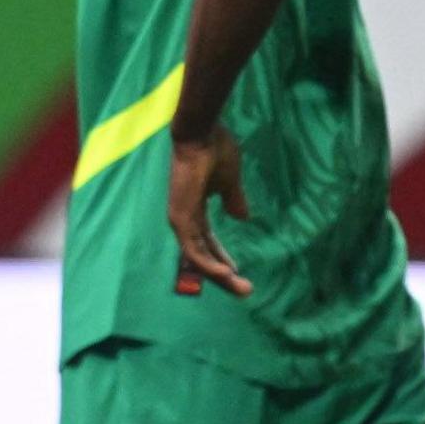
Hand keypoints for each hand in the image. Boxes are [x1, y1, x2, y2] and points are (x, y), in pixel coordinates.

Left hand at [168, 126, 253, 298]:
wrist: (201, 133)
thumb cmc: (215, 150)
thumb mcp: (231, 180)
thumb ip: (235, 200)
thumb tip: (243, 218)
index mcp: (194, 209)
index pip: (207, 241)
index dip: (222, 257)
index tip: (237, 271)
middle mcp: (184, 218)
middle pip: (202, 255)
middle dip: (222, 274)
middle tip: (244, 290)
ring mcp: (180, 219)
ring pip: (198, 257)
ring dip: (219, 274)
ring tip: (240, 287)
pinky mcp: (181, 218)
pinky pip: (194, 249)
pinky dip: (208, 263)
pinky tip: (226, 273)